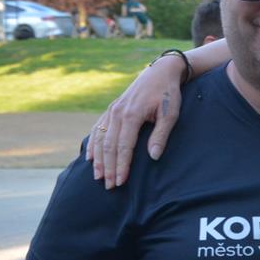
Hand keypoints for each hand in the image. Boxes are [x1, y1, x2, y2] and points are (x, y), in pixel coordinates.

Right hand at [85, 56, 185, 187]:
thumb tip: (153, 157)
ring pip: (100, 139)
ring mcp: (112, 110)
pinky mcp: (111, 109)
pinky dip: (92, 144)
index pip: (124, 146)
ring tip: (98, 177)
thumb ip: (161, 135)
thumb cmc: (168, 94)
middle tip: (109, 186)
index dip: (121, 165)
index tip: (120, 182)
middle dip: (108, 167)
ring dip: (98, 159)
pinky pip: (97, 129)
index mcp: (132, 114)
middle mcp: (117, 113)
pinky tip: (89, 157)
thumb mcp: (170, 113)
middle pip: (109, 145)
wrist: (160, 72)